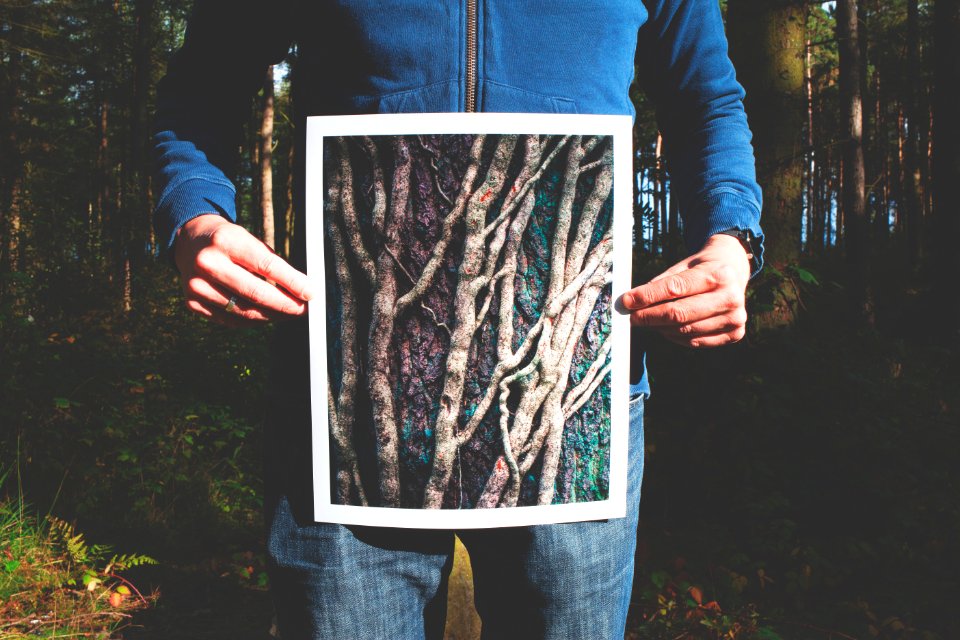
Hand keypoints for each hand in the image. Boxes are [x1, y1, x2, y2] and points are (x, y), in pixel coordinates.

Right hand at [173, 214, 315, 325]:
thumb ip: (271, 263)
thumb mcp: (248, 240)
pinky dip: (253, 320)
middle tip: (304, 310)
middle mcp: (208, 263)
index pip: (267, 265)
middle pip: (255, 293)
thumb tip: (301, 290)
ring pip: (244, 311)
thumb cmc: (228, 241)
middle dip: (285, 305)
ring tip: (288, 313)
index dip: (292, 282)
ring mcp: (196, 285)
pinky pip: (231, 320)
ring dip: (272, 315)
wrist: (189, 241)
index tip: (311, 293)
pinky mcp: (192, 303)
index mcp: (226, 240)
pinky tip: (267, 315)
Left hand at [620, 233, 750, 347]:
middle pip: (679, 314)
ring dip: (660, 328)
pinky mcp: (734, 334)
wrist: (734, 272)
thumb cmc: (703, 269)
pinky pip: (695, 342)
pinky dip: (675, 337)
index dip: (648, 296)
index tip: (627, 301)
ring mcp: (735, 318)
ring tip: (647, 321)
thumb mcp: (684, 266)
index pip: (675, 288)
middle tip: (632, 317)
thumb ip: (662, 283)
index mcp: (718, 275)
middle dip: (650, 316)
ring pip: (685, 331)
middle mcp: (730, 297)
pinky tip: (665, 328)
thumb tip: (633, 301)